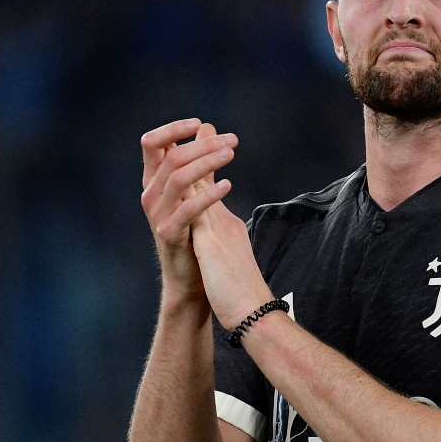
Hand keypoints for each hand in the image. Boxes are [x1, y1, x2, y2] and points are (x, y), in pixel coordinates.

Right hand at [140, 119, 236, 306]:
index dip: (173, 129)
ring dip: (207, 162)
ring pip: (178, 177)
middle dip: (203, 145)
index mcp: (154, 180)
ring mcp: (157, 214)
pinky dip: (208, 194)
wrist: (191, 278)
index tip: (200, 124)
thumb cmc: (194, 232)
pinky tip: (228, 185)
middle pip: (171, 157)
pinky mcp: (168, 234)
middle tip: (233, 141)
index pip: (152, 143)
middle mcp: (150, 194)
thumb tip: (206, 127)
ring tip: (231, 155)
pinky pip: (187, 208)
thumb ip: (200, 159)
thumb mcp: (195, 189)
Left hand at [189, 152, 271, 329]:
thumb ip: (220, 238)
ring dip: (200, 161)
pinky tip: (185, 172)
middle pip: (210, 180)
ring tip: (199, 137)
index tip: (204, 143)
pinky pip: (201, 207)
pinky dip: (196, 187)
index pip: (212, 189)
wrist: (254, 314)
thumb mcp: (227, 259)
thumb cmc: (242, 292)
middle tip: (205, 127)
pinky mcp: (213, 242)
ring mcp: (220, 230)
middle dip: (205, 152)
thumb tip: (211, 224)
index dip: (206, 165)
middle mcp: (225, 223)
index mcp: (225, 227)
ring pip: (206, 188)